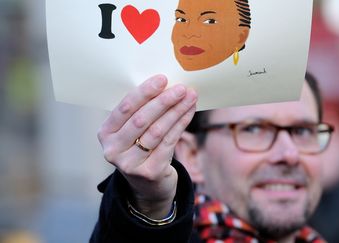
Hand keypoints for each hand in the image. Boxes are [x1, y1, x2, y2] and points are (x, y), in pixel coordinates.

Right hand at [97, 74, 196, 218]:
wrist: (147, 186)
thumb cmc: (141, 148)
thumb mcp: (133, 131)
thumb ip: (141, 111)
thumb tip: (166, 84)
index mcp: (105, 133)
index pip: (124, 108)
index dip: (144, 92)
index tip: (162, 79)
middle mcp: (113, 150)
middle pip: (142, 119)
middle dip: (164, 101)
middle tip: (181, 88)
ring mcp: (130, 164)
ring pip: (157, 131)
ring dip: (176, 111)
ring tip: (190, 97)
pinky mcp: (149, 172)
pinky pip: (169, 142)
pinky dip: (181, 124)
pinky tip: (189, 111)